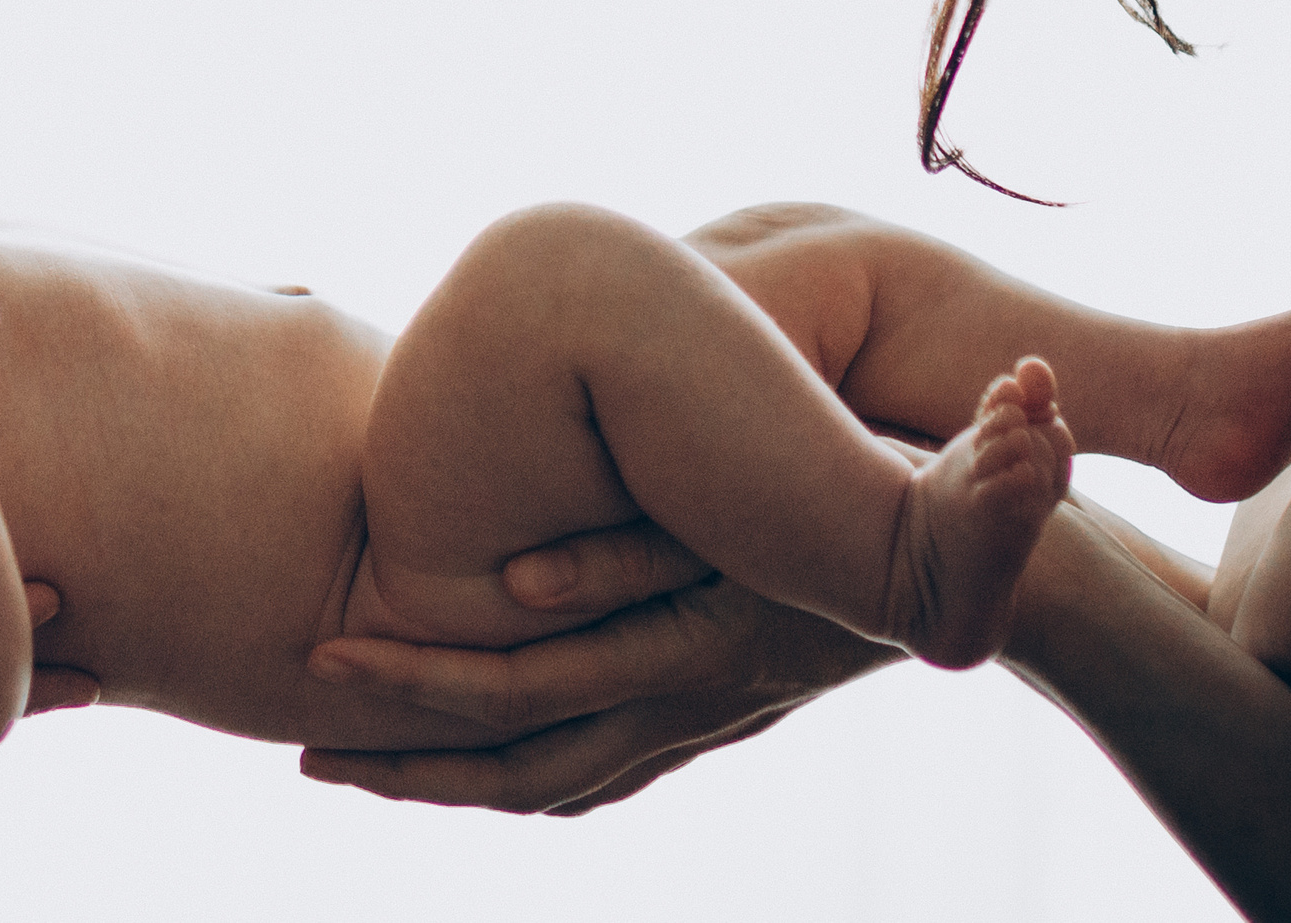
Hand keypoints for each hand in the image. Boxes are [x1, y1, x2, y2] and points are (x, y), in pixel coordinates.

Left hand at [301, 525, 895, 813]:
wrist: (982, 580)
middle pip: (516, 768)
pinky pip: (614, 771)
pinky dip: (543, 779)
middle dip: (406, 764)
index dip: (409, 694)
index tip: (319, 670)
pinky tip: (505, 772)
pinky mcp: (726, 711)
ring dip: (461, 782)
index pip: (507, 698)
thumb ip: (625, 552)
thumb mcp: (734, 517)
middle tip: (308, 756)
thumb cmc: (854, 507)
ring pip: (563, 784)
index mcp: (668, 659)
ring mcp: (706, 719)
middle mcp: (679, 707)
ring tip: (373, 769)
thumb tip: (511, 583)